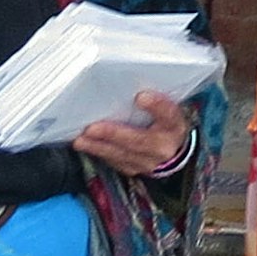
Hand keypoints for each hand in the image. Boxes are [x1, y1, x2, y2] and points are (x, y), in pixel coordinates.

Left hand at [72, 87, 195, 176]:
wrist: (174, 151)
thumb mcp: (168, 108)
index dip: (156, 105)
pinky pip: (115, 162)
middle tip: (92, 128)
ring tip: (81, 140)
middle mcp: (163, 146)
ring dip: (99, 147)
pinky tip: (87, 146)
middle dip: (113, 134)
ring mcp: (148, 161)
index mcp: (174, 124)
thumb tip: (130, 86)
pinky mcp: (134, 169)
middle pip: (138, 140)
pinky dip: (99, 153)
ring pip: (121, 155)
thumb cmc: (166, 123)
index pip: (169, 114)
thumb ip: (154, 100)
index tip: (141, 96)